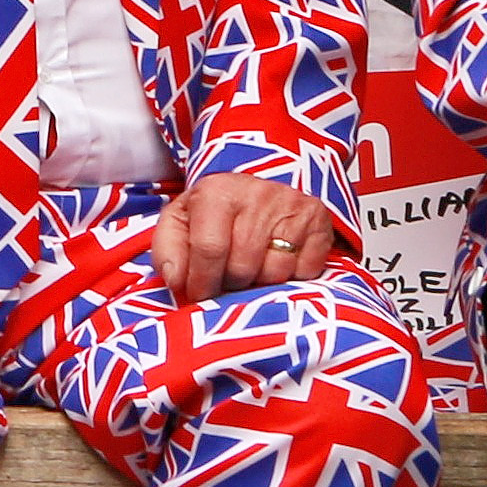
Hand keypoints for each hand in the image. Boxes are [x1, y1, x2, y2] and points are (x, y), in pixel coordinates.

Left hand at [153, 173, 338, 300]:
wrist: (255, 190)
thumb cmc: (213, 215)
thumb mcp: (180, 223)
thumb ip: (168, 252)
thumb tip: (177, 280)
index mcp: (216, 191)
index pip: (209, 249)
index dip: (202, 283)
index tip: (200, 295)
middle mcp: (257, 194)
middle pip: (243, 267)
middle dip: (231, 284)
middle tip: (228, 278)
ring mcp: (292, 205)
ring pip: (275, 273)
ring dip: (261, 282)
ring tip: (252, 268)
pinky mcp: (318, 221)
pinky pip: (306, 271)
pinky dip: (292, 277)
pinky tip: (279, 261)